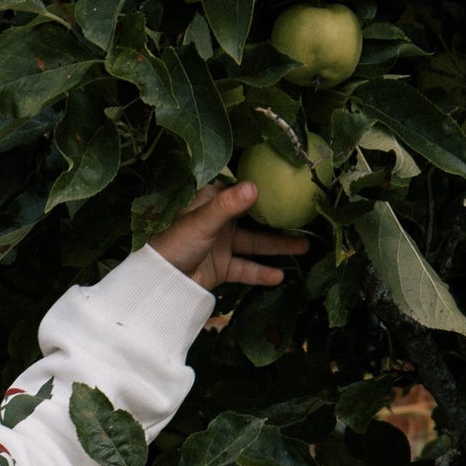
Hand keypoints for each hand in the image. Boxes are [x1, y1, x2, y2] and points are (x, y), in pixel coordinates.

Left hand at [146, 180, 309, 291]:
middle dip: (278, 220)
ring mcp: (221, 246)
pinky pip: (245, 269)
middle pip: (253, 219)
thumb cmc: (175, 243)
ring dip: (277, 247)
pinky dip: (261, 273)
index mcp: (211, 203)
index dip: (261, 187)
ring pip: (254, 244)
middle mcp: (218, 222)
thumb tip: (255, 186)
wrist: (159, 283)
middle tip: (306, 218)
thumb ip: (228, 205)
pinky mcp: (221, 269)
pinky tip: (279, 276)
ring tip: (305, 247)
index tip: (288, 183)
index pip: (239, 190)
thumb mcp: (202, 221)